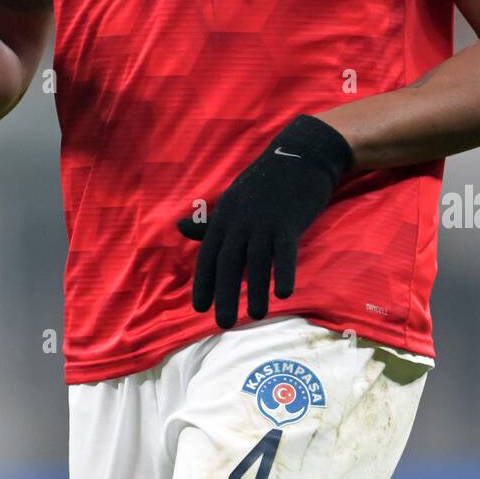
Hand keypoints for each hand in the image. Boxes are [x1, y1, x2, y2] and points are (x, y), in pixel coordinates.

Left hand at [177, 114, 353, 329]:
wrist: (300, 155)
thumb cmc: (267, 182)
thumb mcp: (233, 199)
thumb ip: (210, 221)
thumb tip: (179, 229)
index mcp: (225, 215)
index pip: (209, 253)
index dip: (204, 281)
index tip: (199, 308)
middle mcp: (241, 219)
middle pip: (229, 261)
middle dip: (225, 294)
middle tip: (224, 323)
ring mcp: (265, 220)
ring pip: (256, 260)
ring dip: (256, 290)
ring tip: (257, 315)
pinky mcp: (289, 221)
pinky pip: (284, 250)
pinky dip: (283, 271)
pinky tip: (283, 293)